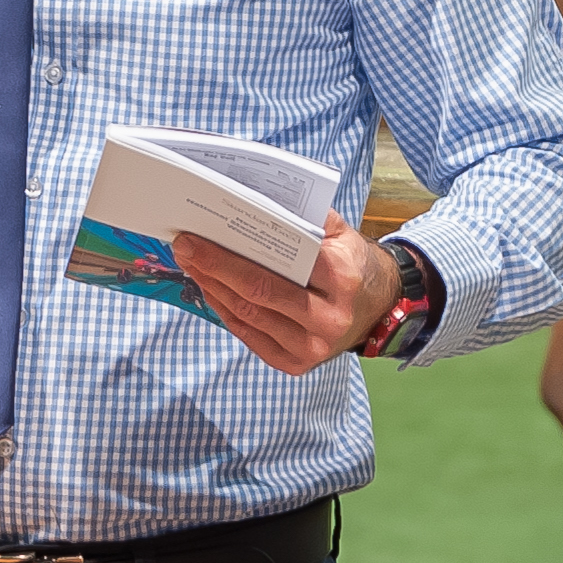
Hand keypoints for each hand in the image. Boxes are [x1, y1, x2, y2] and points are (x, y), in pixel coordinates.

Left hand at [173, 214, 397, 374]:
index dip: (232, 251)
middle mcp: (329, 318)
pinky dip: (225, 312)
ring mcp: (313, 347)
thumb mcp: (342, 233)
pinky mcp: (298, 364)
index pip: (279, 263)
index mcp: (341, 277)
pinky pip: (250, 336)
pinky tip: (209, 289)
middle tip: (184, 246)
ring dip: (213, 288)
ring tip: (190, 264)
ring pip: (249, 316)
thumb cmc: (351, 264)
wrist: (378, 309)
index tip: (198, 233)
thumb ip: (308, 216)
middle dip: (213, 267)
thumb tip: (256, 198)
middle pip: (258, 292)